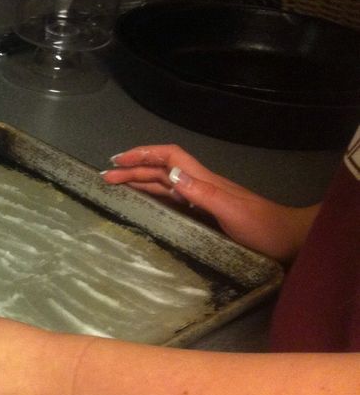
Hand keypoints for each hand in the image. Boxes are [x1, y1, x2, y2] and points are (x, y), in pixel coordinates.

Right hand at [102, 145, 317, 263]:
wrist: (289, 241)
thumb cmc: (262, 228)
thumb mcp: (231, 210)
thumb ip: (202, 192)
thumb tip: (170, 174)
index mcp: (204, 181)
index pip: (169, 157)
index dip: (143, 154)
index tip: (118, 160)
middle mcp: (199, 186)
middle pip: (162, 170)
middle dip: (133, 169)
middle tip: (106, 177)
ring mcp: (201, 200)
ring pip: (164, 184)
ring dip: (139, 182)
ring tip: (115, 186)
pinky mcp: (203, 215)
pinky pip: (171, 201)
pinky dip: (152, 197)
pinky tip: (142, 202)